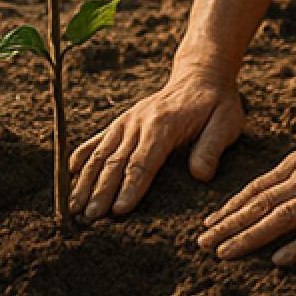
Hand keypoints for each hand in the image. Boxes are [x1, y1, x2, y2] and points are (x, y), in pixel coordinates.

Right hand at [68, 62, 244, 220]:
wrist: (201, 76)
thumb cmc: (216, 104)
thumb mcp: (226, 122)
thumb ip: (212, 147)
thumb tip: (200, 175)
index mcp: (164, 124)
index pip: (143, 161)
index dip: (130, 187)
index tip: (118, 211)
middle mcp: (139, 122)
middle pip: (116, 161)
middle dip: (101, 191)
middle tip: (89, 218)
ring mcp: (128, 121)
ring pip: (101, 152)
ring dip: (86, 180)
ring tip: (74, 206)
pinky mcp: (123, 122)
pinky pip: (99, 139)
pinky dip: (82, 154)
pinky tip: (69, 171)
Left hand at [196, 125, 295, 266]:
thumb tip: (293, 173)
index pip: (261, 185)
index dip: (233, 205)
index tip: (210, 222)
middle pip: (263, 202)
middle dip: (229, 223)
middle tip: (201, 243)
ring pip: (283, 216)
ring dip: (251, 235)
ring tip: (225, 253)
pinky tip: (278, 260)